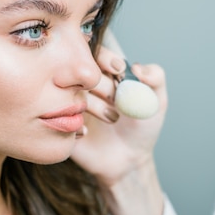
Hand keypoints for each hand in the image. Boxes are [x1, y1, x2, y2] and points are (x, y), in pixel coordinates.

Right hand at [71, 45, 166, 187]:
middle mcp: (83, 85)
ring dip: (92, 104)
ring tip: (112, 119)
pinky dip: (74, 122)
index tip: (119, 71)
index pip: (96, 53)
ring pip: (69, 92)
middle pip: (81, 70)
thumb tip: (138, 67)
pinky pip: (57, 116)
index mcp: (104, 73)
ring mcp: (69, 103)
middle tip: (118, 101)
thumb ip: (156, 77)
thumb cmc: (141, 128)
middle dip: (102, 84)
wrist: (128, 161)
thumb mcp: (156, 101)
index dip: (105, 58)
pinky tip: (87, 132)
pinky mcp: (60, 123)